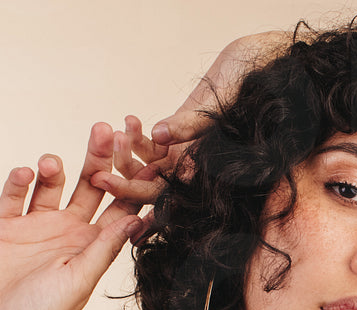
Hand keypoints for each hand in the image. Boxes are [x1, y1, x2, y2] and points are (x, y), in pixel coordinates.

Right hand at [0, 122, 142, 309]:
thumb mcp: (79, 279)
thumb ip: (105, 248)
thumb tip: (138, 218)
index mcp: (92, 245)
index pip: (119, 207)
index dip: (132, 182)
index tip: (145, 156)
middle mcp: (68, 230)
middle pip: (90, 185)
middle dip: (98, 158)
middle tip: (105, 129)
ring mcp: (36, 223)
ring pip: (52, 182)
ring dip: (55, 167)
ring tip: (51, 162)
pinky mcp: (5, 221)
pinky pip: (15, 191)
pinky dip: (20, 179)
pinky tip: (25, 172)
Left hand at [93, 33, 288, 205]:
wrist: (262, 66)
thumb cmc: (254, 86)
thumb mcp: (222, 104)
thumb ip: (193, 123)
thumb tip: (160, 134)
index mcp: (211, 174)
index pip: (167, 195)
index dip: (134, 193)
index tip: (105, 182)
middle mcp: (197, 170)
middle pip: (152, 186)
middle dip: (122, 179)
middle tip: (94, 173)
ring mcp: (187, 154)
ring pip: (147, 165)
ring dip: (127, 153)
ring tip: (116, 132)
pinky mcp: (181, 135)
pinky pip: (152, 144)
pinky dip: (137, 135)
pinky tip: (128, 119)